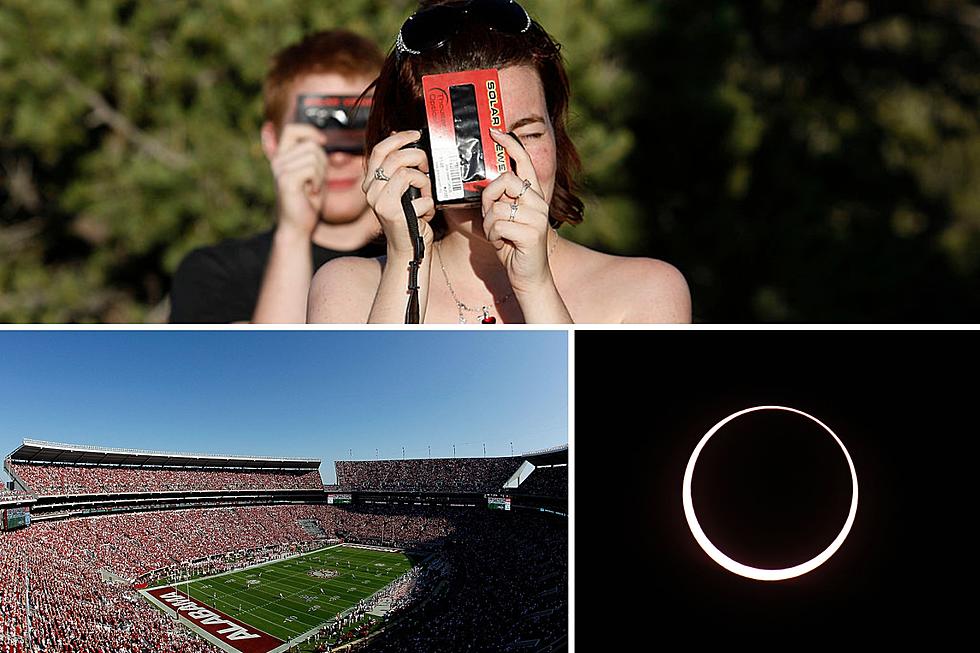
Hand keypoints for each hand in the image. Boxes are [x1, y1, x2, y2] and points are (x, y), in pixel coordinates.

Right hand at [270, 123, 328, 238]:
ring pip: (313, 156)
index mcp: (282, 157)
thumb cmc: (307, 202)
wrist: (297, 227)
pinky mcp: (286, 180)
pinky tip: (311, 192)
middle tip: (317, 180)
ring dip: (320, 174)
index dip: (309, 131)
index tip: (322, 141)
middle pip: (310, 144)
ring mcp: (280, 169)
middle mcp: (278, 161)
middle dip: (322, 161)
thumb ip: (313, 156)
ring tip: (312, 188)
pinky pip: (311, 169)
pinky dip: (317, 181)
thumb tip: (320, 139)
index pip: (292, 129)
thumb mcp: (313, 174)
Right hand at [362, 130, 435, 256]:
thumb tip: (404, 140)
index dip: (398, 138)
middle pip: (396, 158)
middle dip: (418, 157)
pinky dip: (429, 204)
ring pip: (408, 174)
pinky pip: (420, 196)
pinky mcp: (392, 212)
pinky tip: (425, 214)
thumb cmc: (409, 218)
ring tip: (426, 195)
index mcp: (371, 182)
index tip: (415, 134)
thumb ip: (400, 168)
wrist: (408, 249)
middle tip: (427, 168)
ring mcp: (379, 202)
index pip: (379, 150)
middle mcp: (371, 190)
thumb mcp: (402, 190)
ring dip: (425, 183)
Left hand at [481, 129, 553, 293]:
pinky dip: (492, 236)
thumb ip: (499, 200)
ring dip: (489, 224)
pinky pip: (498, 224)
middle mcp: (539, 202)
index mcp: (533, 195)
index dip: (510, 144)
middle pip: (505, 180)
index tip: (495, 131)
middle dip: (488, 197)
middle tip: (488, 215)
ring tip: (497, 235)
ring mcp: (538, 216)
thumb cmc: (513, 246)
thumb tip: (484, 183)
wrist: (529, 276)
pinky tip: (500, 243)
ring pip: (497, 206)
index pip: (523, 161)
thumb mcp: (504, 218)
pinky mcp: (532, 232)